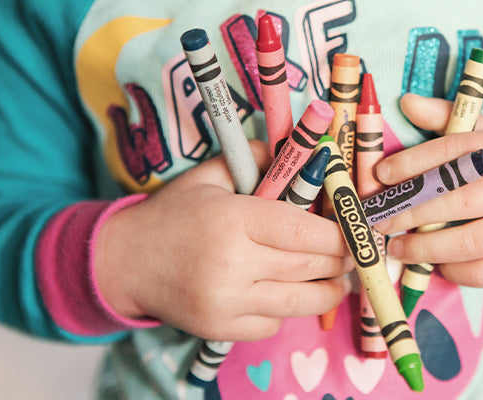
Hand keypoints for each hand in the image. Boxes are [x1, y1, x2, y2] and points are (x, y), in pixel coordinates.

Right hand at [95, 140, 352, 341]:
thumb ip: (256, 158)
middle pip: (311, 266)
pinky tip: (285, 293)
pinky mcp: (222, 329)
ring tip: (337, 279)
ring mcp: (227, 302)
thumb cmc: (174, 214)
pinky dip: (288, 310)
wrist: (126, 261)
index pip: (306, 230)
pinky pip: (275, 323)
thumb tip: (302, 152)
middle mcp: (232, 263)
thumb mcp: (210, 176)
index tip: (356, 231)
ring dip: (329, 290)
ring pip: (302, 301)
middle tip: (354, 253)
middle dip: (342, 260)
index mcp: (233, 219)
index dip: (340, 233)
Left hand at [373, 94, 482, 286]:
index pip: (457, 151)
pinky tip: (434, 262)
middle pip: (459, 201)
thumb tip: (406, 102)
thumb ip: (450, 119)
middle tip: (381, 219)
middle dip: (411, 212)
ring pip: (470, 243)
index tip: (383, 175)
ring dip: (425, 248)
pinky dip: (453, 270)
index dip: (414, 163)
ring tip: (397, 247)